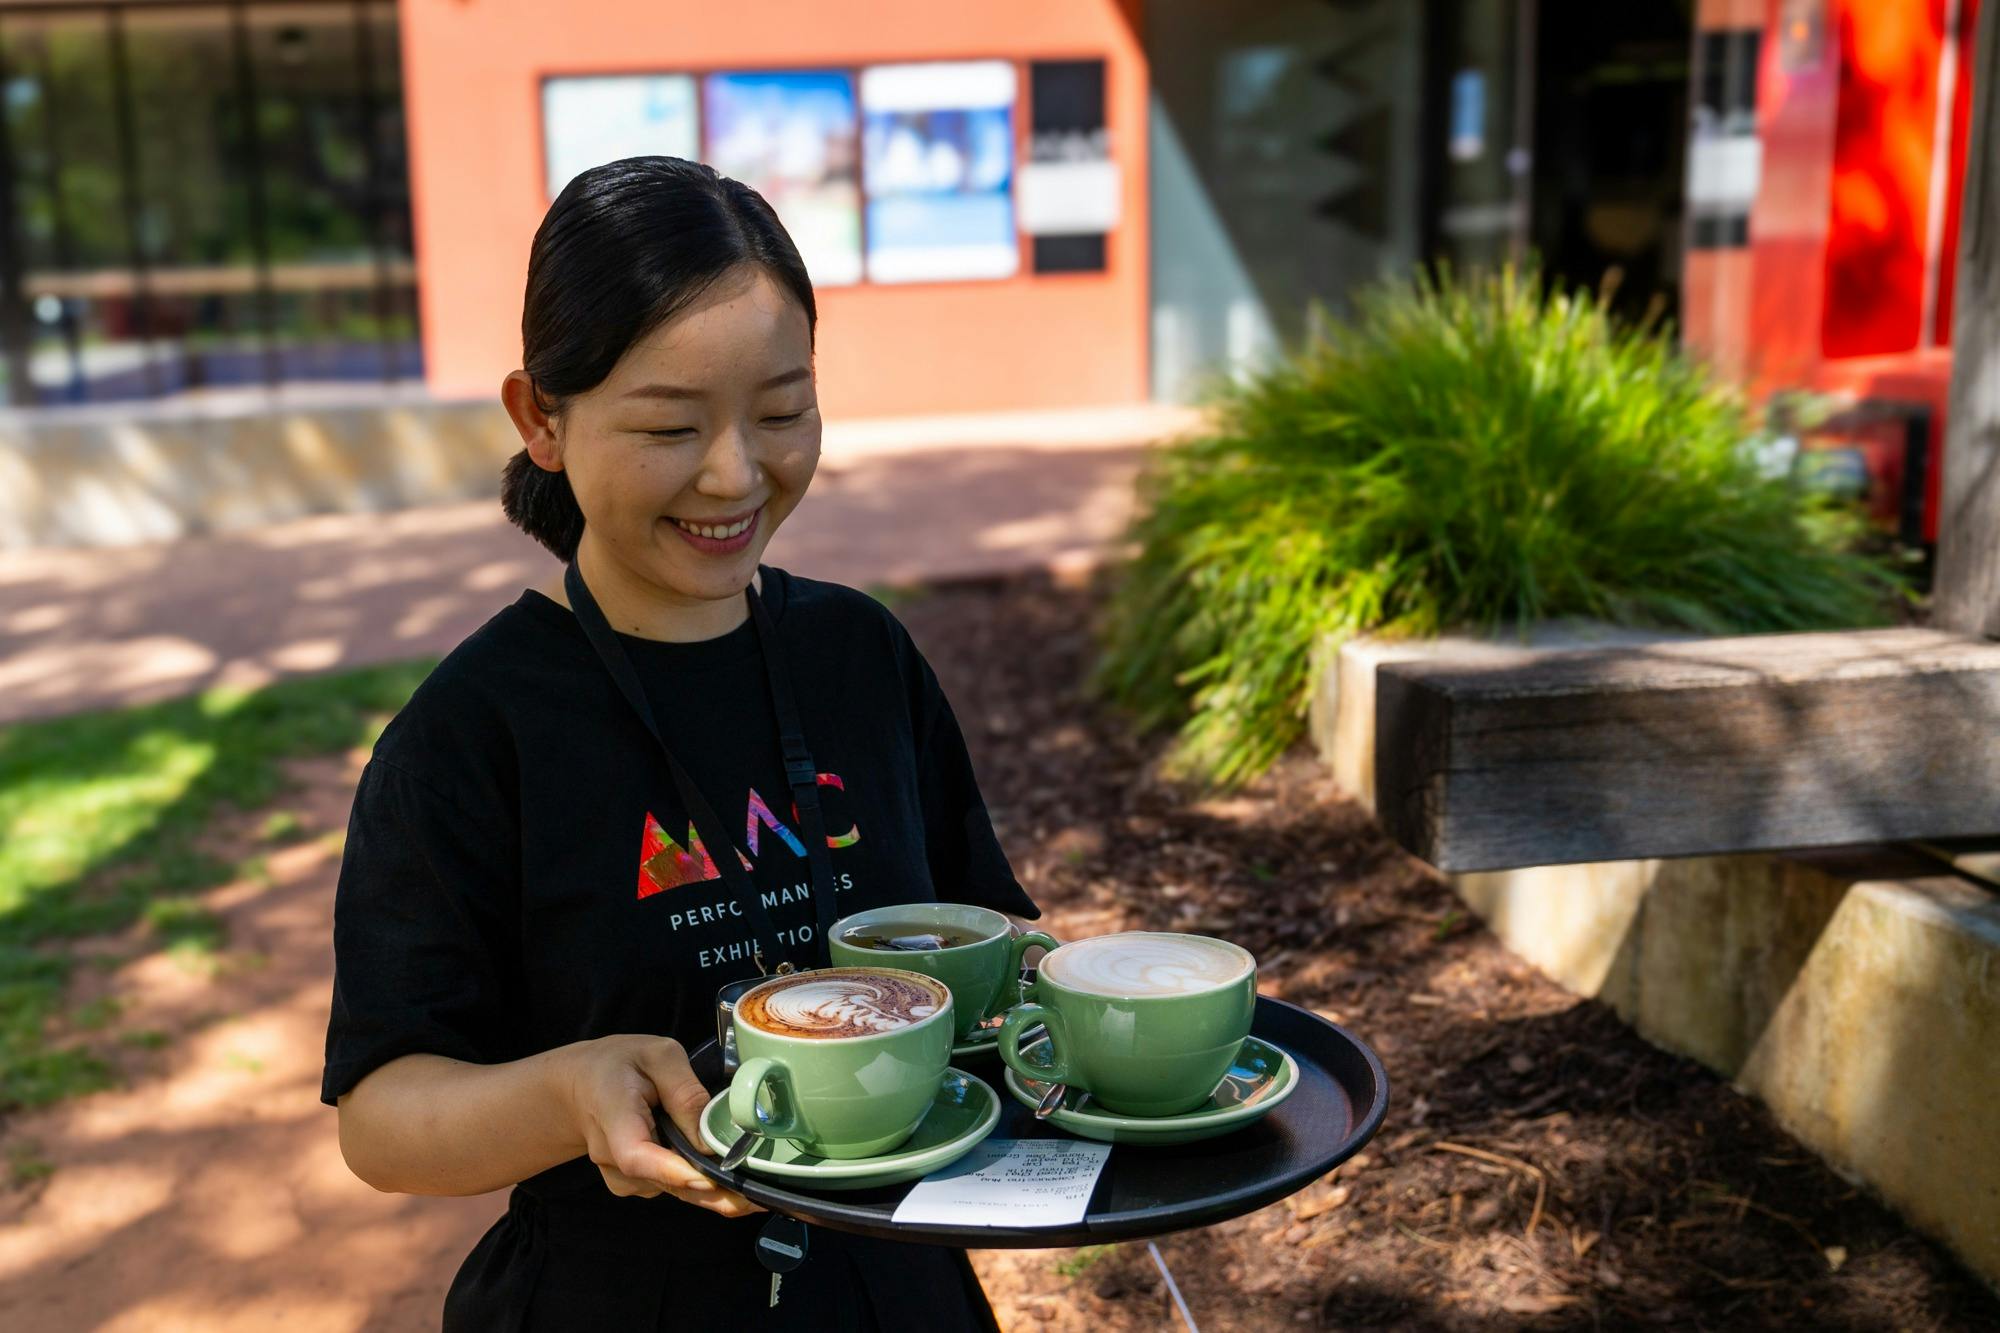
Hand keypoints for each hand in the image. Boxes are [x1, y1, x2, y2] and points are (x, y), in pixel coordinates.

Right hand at [557, 1034, 761, 1216]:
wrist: (580, 1086)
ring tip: (742, 1175)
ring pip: (672, 1188)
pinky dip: (695, 1182)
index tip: (708, 1180)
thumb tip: (711, 1137)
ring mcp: (619, 1175)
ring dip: (708, 1187)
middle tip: (755, 1199)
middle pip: (663, 1182)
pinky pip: (670, 1187)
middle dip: (712, 1193)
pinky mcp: (631, 1183)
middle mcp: (611, 1155)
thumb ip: (686, 1092)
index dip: (672, 1172)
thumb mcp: (659, 1055)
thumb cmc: (620, 1064)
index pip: (636, 1155)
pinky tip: (712, 1166)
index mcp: (613, 1113)